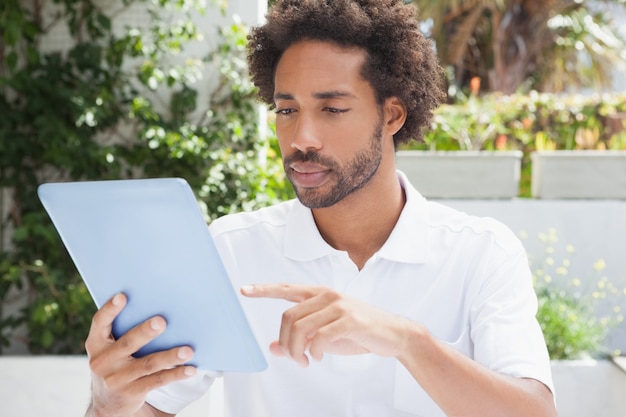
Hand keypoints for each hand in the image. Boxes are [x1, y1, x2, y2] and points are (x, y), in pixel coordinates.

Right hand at [85, 293, 196, 416]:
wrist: (107, 403)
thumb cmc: (115, 362)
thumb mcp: (109, 348)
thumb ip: (122, 330)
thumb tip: (157, 304)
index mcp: (96, 344)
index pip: (100, 323)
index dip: (109, 309)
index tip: (122, 296)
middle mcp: (102, 362)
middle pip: (128, 343)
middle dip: (145, 332)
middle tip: (162, 321)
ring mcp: (117, 379)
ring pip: (147, 364)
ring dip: (170, 356)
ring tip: (188, 350)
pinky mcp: (132, 392)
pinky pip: (157, 381)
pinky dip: (176, 374)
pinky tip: (191, 369)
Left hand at [241, 284, 414, 367]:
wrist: (392, 335)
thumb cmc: (357, 333)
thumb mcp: (324, 336)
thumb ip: (300, 338)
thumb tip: (273, 347)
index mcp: (318, 294)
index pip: (285, 289)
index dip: (263, 290)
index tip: (244, 290)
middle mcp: (326, 295)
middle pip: (287, 318)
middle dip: (286, 343)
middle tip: (296, 359)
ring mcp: (338, 305)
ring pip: (300, 329)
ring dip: (298, 352)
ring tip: (306, 361)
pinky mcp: (349, 319)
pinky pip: (319, 337)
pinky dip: (315, 352)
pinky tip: (319, 358)